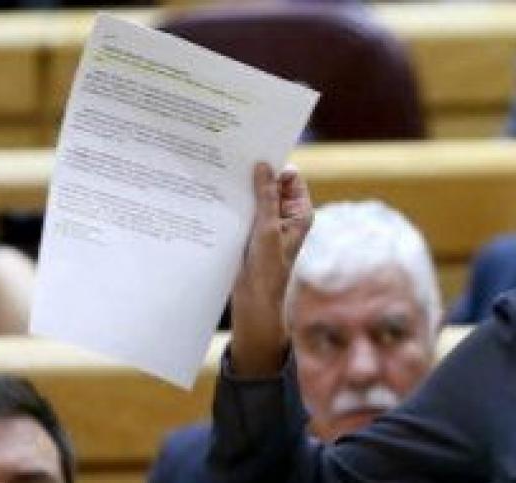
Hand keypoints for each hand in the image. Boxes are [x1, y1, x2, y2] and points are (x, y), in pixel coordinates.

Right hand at [231, 162, 312, 375]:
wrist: (254, 301)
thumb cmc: (268, 269)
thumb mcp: (267, 229)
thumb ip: (266, 197)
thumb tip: (264, 166)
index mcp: (300, 213)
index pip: (290, 177)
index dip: (274, 163)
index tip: (254, 148)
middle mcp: (286, 215)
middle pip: (270, 184)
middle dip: (253, 173)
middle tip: (231, 156)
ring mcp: (268, 223)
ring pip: (254, 196)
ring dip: (240, 188)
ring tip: (220, 172)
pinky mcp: (251, 231)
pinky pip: (243, 210)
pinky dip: (232, 203)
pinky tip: (215, 194)